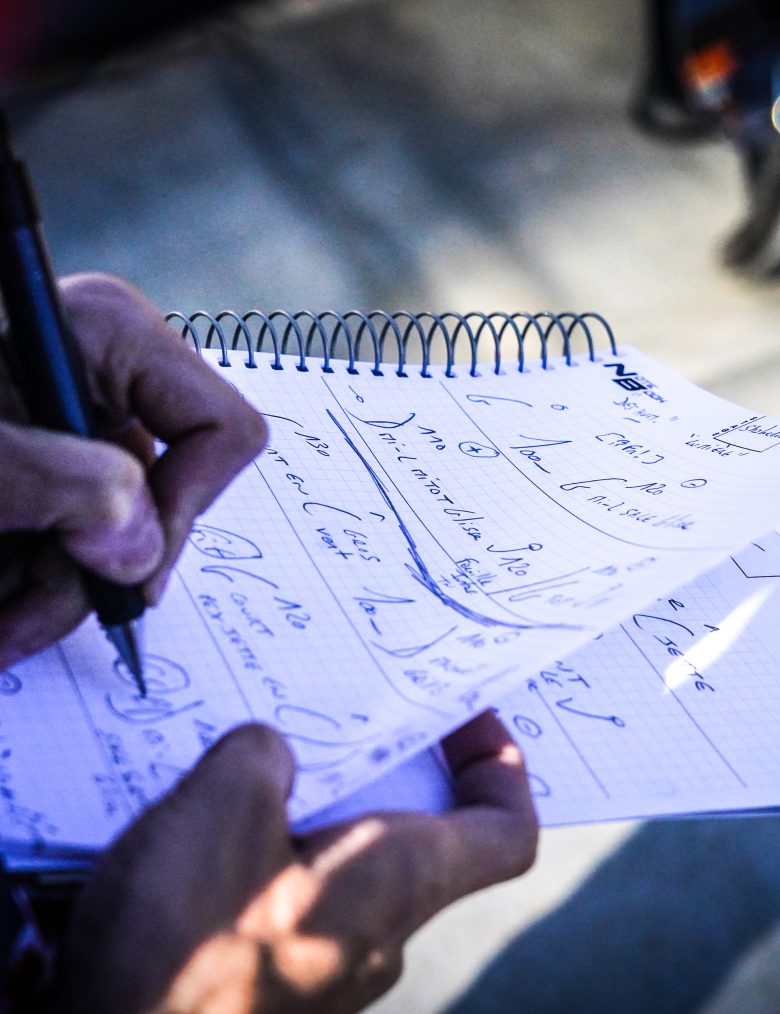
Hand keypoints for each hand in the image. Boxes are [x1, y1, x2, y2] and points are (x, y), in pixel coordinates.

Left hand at [0, 272, 265, 665]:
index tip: (121, 563)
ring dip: (51, 602)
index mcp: (106, 335)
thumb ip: (60, 485)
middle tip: (16, 626)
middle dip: (90, 577)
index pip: (219, 428)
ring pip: (114, 544)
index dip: (186, 506)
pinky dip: (29, 594)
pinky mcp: (46, 473)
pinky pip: (72, 549)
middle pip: (161, 503)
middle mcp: (103, 383)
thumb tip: (142, 552)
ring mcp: (75, 432)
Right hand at [64, 712, 537, 1012]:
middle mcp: (375, 936)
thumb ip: (263, 755)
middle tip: (342, 711)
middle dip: (382, 767)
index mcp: (394, 883)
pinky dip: (268, 850)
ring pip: (342, 865)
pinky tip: (206, 825)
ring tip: (252, 760)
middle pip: (416, 836)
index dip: (501, 765)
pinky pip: (290, 897)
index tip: (466, 717)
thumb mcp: (222, 804)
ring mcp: (323, 970)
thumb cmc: (181, 948)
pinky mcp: (269, 985)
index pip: (506, 834)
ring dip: (311, 806)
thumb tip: (271, 755)